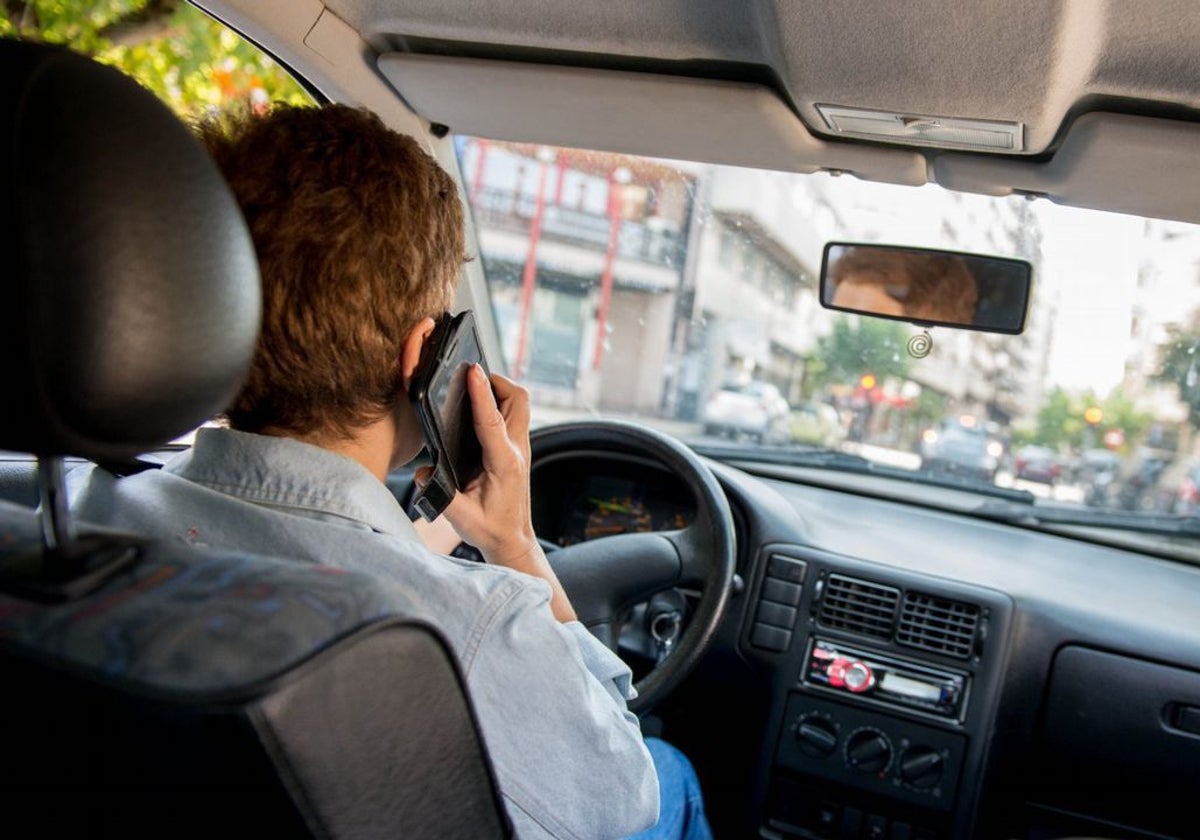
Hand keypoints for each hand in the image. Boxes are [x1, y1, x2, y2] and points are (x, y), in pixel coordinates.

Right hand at [418, 365, 575, 620]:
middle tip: (470, 379)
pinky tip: (477, 410)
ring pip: (518, 403)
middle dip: (496, 382)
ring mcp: (520, 448)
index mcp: (503, 464)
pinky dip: (497, 403)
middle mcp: (516, 450)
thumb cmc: (489, 529)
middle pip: (517, 399)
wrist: (512, 540)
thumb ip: (440, 494)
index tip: (472, 370)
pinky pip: (512, 414)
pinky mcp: (516, 448)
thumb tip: (421, 472)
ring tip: (472, 391)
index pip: (492, 420)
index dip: (481, 393)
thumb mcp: (460, 517)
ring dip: (499, 391)